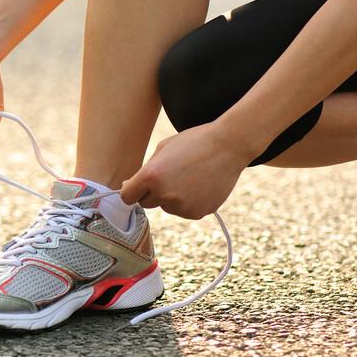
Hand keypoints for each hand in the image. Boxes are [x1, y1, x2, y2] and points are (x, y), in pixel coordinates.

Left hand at [120, 123, 252, 219]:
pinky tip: (200, 185)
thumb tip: (128, 188)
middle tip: (171, 175)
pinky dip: (189, 202)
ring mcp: (182, 206)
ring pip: (167, 207)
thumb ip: (145, 171)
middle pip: (146, 203)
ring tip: (190, 177)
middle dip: (152, 193)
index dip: (132, 191)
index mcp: (151, 176)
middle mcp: (164, 194)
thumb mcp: (163, 149)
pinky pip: (184, 210)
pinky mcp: (197, 213)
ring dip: (172, 197)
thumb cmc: (194, 142)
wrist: (228, 146)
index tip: (137, 187)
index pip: (127, 197)